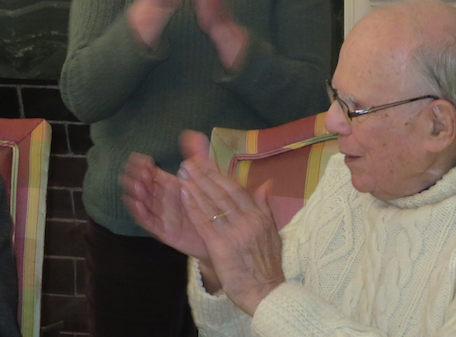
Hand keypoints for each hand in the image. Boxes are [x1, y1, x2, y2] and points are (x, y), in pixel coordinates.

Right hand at [120, 152, 209, 259]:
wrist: (219, 235)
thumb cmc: (209, 205)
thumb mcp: (205, 177)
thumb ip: (198, 155)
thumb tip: (192, 133)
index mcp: (170, 185)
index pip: (151, 172)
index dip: (143, 165)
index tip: (139, 158)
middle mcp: (163, 199)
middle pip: (145, 186)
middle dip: (138, 177)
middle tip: (137, 171)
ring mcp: (161, 215)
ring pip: (144, 202)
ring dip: (138, 193)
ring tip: (137, 185)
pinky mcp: (163, 230)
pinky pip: (148, 221)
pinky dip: (140, 212)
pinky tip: (136, 202)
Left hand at [178, 162, 284, 314]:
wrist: (266, 293)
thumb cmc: (267, 266)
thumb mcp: (272, 234)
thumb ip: (265, 208)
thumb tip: (265, 184)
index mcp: (259, 217)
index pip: (236, 189)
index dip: (218, 175)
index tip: (204, 163)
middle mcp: (247, 221)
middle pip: (222, 193)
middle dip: (203, 176)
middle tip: (188, 163)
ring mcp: (234, 233)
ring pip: (211, 204)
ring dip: (195, 187)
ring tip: (183, 173)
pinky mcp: (221, 247)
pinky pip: (204, 222)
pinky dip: (193, 206)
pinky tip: (184, 194)